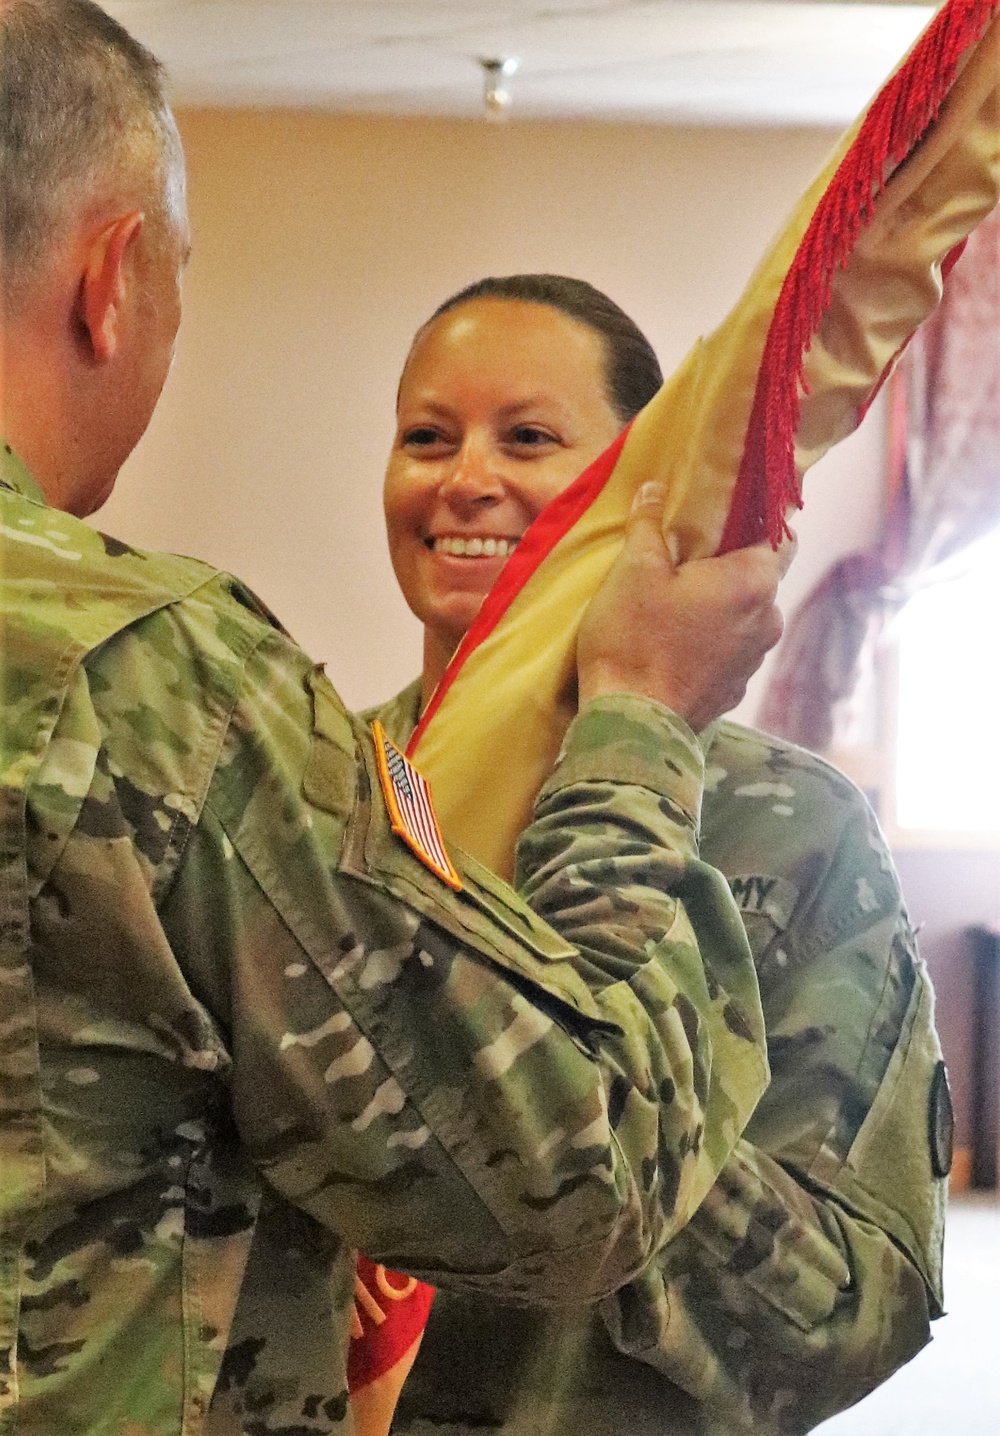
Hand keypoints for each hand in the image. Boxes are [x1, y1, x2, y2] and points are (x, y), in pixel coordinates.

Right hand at [577, 483, 793, 729]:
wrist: (632, 723)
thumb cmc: (635, 638)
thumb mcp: (633, 570)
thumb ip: (648, 525)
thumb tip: (654, 490)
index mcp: (754, 582)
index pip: (783, 536)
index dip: (758, 521)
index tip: (726, 517)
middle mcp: (768, 620)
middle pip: (760, 578)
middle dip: (730, 566)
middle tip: (686, 560)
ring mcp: (754, 661)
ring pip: (745, 617)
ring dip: (720, 607)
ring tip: (675, 606)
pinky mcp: (735, 691)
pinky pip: (730, 651)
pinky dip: (711, 642)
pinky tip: (674, 644)